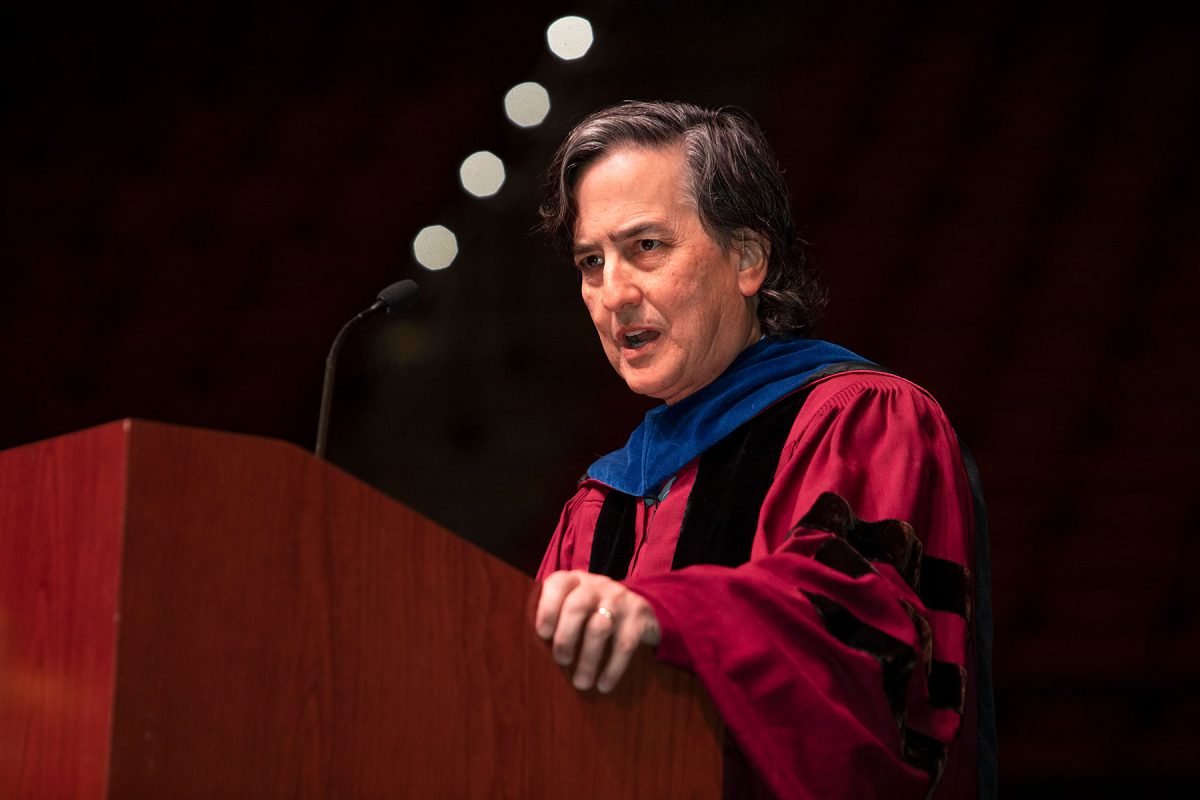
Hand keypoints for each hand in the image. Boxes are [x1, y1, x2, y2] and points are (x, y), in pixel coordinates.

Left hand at [534, 570, 660, 692]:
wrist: (640, 611)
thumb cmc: (593, 613)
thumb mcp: (575, 605)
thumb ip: (554, 617)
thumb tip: (527, 648)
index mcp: (576, 581)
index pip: (558, 584)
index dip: (547, 608)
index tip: (543, 634)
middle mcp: (598, 586)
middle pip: (577, 606)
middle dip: (566, 637)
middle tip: (561, 661)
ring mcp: (620, 600)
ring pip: (599, 627)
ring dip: (588, 659)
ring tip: (581, 682)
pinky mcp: (639, 617)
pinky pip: (624, 644)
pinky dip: (612, 668)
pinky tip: (604, 685)